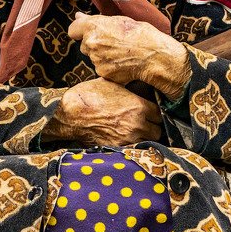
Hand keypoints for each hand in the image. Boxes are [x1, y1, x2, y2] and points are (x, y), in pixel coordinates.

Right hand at [42, 78, 162, 145]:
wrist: (70, 113)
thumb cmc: (89, 95)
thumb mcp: (113, 83)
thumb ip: (130, 87)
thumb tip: (139, 83)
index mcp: (139, 107)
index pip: (160, 114)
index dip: (155, 112)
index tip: (150, 112)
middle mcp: (137, 124)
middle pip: (157, 131)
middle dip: (152, 127)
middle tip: (145, 123)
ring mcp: (127, 138)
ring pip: (147, 142)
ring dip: (144, 137)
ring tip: (135, 131)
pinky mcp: (117, 148)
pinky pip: (133, 149)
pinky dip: (132, 145)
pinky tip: (125, 138)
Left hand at [67, 13, 191, 99]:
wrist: (155, 56)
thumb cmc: (142, 34)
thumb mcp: (120, 20)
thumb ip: (97, 20)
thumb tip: (78, 17)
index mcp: (93, 26)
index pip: (72, 30)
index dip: (80, 31)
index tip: (86, 32)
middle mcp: (91, 43)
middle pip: (84, 45)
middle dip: (94, 44)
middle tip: (113, 42)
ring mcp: (96, 60)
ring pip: (93, 57)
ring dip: (102, 56)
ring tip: (121, 52)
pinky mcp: (103, 73)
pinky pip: (101, 69)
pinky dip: (109, 67)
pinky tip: (122, 63)